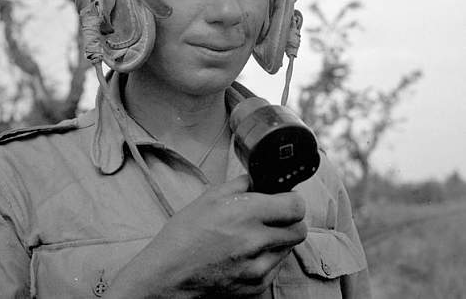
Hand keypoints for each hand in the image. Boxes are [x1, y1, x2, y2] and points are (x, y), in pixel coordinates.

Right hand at [107, 175, 306, 297]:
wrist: (167, 275)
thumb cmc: (184, 234)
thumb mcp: (210, 197)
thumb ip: (241, 184)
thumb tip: (260, 179)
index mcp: (245, 213)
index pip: (296, 206)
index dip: (293, 200)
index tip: (285, 199)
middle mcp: (255, 242)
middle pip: (299, 229)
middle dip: (290, 220)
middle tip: (274, 216)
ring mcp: (257, 268)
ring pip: (289, 249)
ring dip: (279, 239)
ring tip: (255, 235)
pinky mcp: (256, 287)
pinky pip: (276, 268)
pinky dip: (268, 258)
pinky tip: (247, 253)